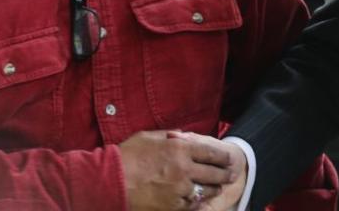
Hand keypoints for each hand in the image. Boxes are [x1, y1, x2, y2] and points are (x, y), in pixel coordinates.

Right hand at [119, 130, 235, 210]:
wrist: (108, 183)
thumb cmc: (125, 156)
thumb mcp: (148, 137)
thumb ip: (169, 136)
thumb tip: (182, 136)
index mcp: (180, 149)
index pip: (211, 152)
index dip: (223, 156)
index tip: (228, 159)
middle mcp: (184, 169)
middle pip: (214, 173)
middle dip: (225, 174)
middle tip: (230, 175)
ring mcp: (178, 190)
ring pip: (205, 191)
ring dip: (214, 189)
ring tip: (217, 188)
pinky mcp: (171, 207)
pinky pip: (191, 205)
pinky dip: (197, 203)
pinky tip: (200, 201)